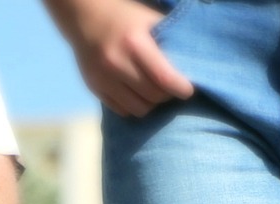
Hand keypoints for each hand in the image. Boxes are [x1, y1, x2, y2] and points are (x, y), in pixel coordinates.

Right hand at [54, 0, 192, 117]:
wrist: (85, 17)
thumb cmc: (126, 17)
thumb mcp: (149, 20)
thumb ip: (170, 40)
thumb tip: (194, 63)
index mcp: (135, 44)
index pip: (164, 78)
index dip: (181, 88)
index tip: (188, 89)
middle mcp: (116, 64)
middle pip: (153, 96)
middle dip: (168, 95)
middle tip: (172, 87)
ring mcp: (103, 79)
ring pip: (138, 108)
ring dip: (151, 103)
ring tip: (154, 91)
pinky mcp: (94, 88)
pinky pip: (122, 110)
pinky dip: (134, 105)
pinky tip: (137, 93)